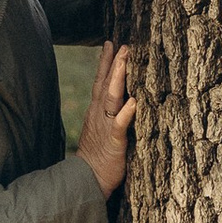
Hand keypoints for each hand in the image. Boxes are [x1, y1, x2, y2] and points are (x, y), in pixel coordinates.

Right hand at [77, 42, 135, 196]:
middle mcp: (99, 115)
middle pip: (106, 84)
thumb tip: (121, 97)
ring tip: (125, 62)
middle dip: (114, 64)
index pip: (100, 82)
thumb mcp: (101, 129)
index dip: (106, 63)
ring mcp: (106, 126)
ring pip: (112, 98)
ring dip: (118, 79)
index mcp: (97, 111)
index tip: (111, 43)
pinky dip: (126, 112)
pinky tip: (134, 101)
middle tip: (123, 45)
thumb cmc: (98, 156)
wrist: (87, 179)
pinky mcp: (115, 141)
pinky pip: (120, 124)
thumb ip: (109, 113)